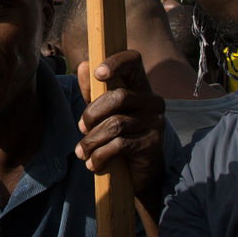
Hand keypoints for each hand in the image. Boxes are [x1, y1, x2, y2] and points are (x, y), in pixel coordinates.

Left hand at [74, 50, 166, 198]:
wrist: (140, 175)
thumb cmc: (120, 137)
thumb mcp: (104, 113)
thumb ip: (93, 91)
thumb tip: (83, 66)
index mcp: (140, 87)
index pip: (134, 61)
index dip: (116, 62)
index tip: (98, 73)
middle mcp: (152, 101)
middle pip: (118, 97)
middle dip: (92, 114)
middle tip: (82, 129)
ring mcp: (155, 122)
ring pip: (116, 124)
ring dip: (92, 140)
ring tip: (83, 152)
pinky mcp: (152, 143)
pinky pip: (120, 145)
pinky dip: (100, 155)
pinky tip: (94, 164)